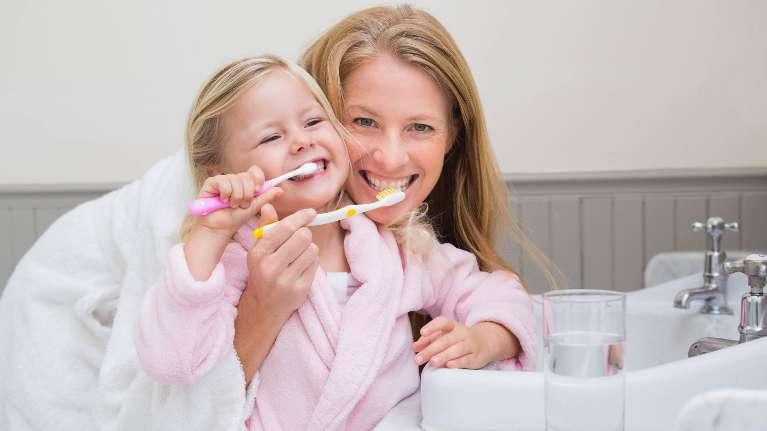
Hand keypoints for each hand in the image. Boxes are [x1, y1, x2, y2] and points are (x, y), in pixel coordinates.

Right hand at [196, 165, 275, 236]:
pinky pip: (223, 182)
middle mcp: (235, 179)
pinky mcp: (211, 183)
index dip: (257, 178)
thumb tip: (280, 190)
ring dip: (236, 197)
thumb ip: (266, 197)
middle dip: (246, 194)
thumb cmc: (236, 218)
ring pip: (235, 180)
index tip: (257, 190)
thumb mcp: (254, 207)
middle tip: (241, 205)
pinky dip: (225, 194)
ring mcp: (223, 180)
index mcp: (246, 183)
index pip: (254, 171)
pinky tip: (222, 201)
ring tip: (232, 205)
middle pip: (246, 176)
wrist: (221, 228)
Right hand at [241, 207, 318, 323]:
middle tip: (300, 239)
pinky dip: (312, 262)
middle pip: (302, 237)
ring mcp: (285, 280)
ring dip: (309, 249)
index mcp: (258, 254)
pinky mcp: (299, 290)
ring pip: (312, 250)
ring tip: (299, 256)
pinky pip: (315, 264)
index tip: (311, 213)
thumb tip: (268, 206)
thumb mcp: (259, 250)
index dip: (300, 217)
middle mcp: (270, 267)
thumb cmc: (263, 270)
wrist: (263, 306)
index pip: (284, 228)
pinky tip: (301, 267)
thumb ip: (266, 227)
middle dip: (305, 234)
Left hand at [412, 317, 517, 368]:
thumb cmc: (458, 340)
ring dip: (444, 355)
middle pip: (445, 340)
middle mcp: (462, 334)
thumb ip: (429, 340)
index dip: (432, 327)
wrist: (485, 342)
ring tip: (432, 362)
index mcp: (452, 326)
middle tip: (418, 359)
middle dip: (431, 350)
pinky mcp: (475, 357)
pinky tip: (449, 366)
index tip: (422, 333)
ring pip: (457, 349)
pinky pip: (467, 359)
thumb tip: (415, 347)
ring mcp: (470, 345)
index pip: (443, 322)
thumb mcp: (445, 336)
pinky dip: (458, 362)